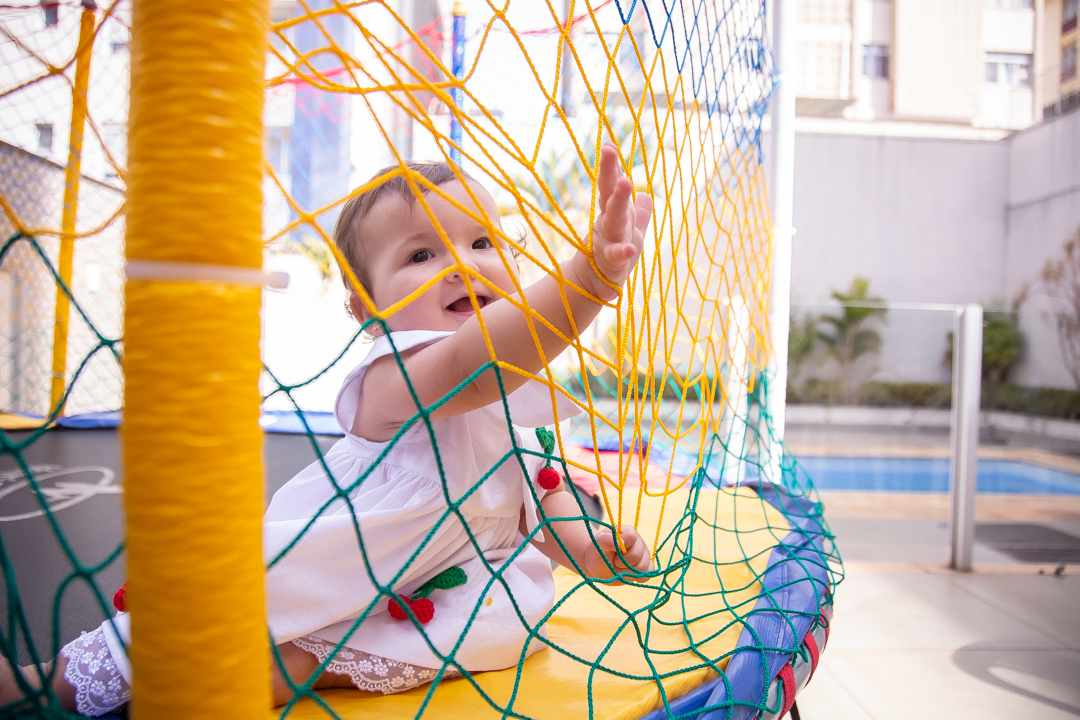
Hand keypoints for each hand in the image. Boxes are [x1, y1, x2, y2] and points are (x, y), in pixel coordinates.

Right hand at [580, 142, 652, 300]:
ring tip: (627, 182)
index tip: (609, 144)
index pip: (610, 186)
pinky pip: (617, 257)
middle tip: (609, 151)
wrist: (594, 285)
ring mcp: (607, 243)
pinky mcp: (611, 265)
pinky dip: (623, 252)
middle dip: (609, 172)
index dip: (610, 167)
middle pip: (608, 195)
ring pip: (613, 219)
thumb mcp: (630, 232)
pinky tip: (631, 248)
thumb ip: (639, 213)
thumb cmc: (613, 255)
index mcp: (613, 214)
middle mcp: (608, 224)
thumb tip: (646, 194)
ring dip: (619, 201)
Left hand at [583, 525, 654, 584]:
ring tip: (619, 569)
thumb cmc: (599, 553)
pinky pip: (648, 574)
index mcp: (627, 532)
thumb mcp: (598, 545)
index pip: (631, 537)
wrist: (599, 566)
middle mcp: (639, 542)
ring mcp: (644, 555)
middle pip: (637, 555)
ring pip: (643, 567)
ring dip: (627, 573)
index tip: (613, 552)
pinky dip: (637, 577)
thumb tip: (620, 542)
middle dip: (622, 563)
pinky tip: (628, 575)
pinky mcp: (646, 566)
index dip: (621, 548)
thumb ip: (606, 540)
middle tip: (614, 562)